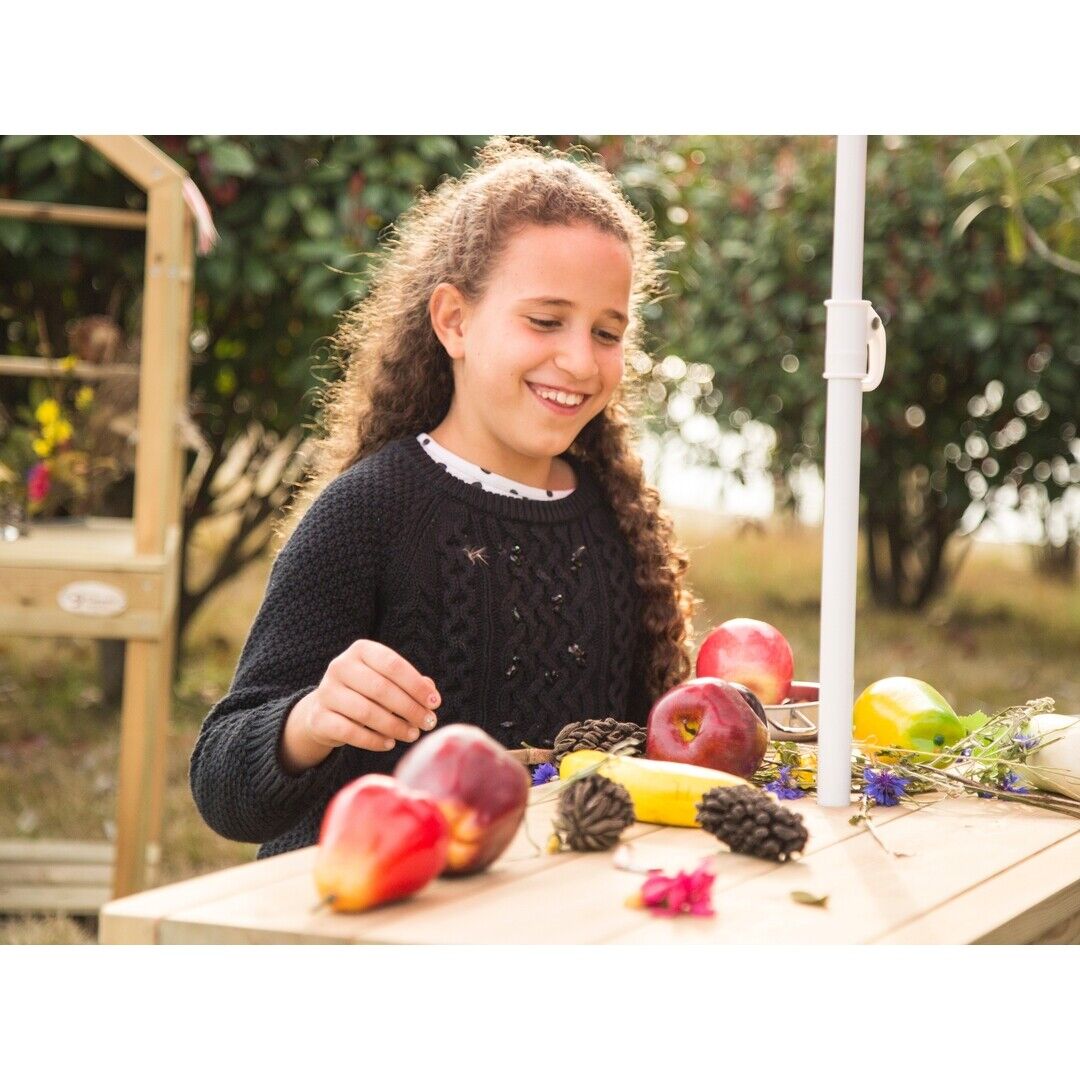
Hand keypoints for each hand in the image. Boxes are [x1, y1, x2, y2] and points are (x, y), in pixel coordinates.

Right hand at [282, 641, 440, 772]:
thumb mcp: (387, 681)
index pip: (393, 665)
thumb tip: (430, 691)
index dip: (416, 685)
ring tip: (412, 734)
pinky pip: (350, 732)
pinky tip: (389, 743)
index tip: (435, 703)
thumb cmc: (366, 692)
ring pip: (366, 712)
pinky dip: (373, 740)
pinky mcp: (319, 718)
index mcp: (361, 650)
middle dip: (409, 708)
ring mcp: (326, 692)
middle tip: (428, 723)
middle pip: (381, 689)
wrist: (325, 709)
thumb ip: (410, 683)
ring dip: (394, 726)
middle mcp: (340, 666)